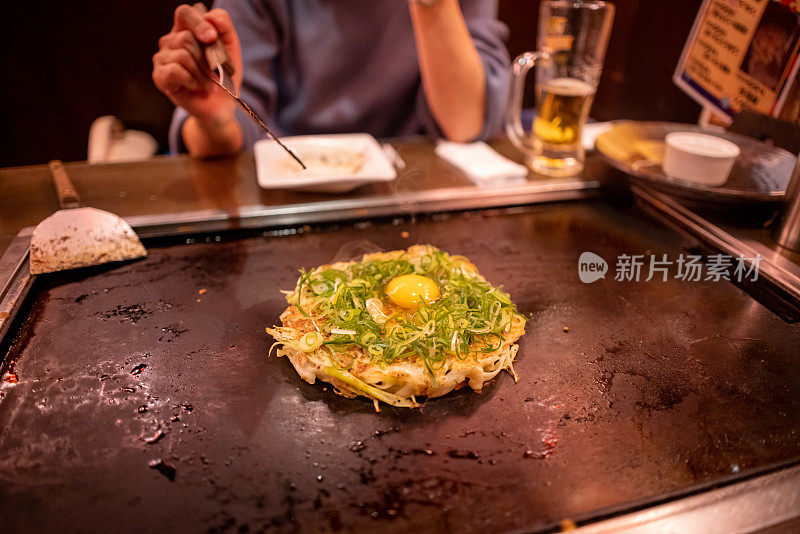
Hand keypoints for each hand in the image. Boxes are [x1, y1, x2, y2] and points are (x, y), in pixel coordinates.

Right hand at [152, 4, 242, 124]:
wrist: (221, 105)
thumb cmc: (224, 75)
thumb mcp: (231, 47)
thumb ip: (224, 26)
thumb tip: (209, 17)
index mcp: (186, 29)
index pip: (184, 13)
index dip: (198, 23)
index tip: (212, 38)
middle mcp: (171, 41)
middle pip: (186, 38)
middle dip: (207, 59)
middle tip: (215, 73)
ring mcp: (162, 58)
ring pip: (183, 55)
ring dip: (202, 73)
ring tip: (208, 83)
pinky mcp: (160, 76)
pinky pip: (176, 70)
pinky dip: (192, 81)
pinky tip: (196, 87)